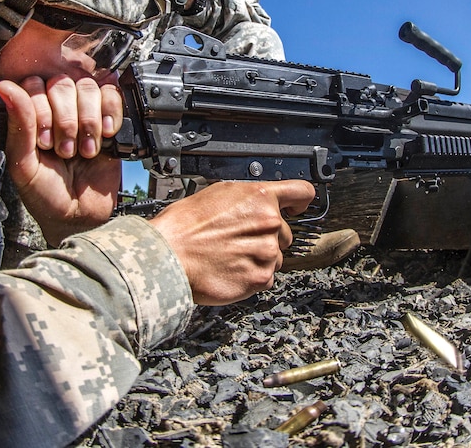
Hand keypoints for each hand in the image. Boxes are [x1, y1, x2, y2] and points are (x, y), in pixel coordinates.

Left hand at [0, 76, 122, 245]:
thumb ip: (19, 124)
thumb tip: (5, 87)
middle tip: (66, 150)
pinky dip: (111, 113)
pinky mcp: (110, 117)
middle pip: (64, 83)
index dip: (42, 110)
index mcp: (30, 114)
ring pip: (89, 87)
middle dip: (66, 120)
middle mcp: (57, 108)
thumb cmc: (45, 194)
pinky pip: (113, 95)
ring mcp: (84, 111)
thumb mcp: (24, 163)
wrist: (79, 217)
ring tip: (86, 150)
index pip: (35, 84)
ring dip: (88, 121)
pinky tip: (106, 134)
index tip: (44, 142)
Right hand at [150, 180, 314, 305]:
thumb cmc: (184, 225)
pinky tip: (230, 268)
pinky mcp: (261, 278)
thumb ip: (249, 198)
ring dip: (258, 257)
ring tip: (230, 255)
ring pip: (275, 256)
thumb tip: (260, 202)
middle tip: (238, 239)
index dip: (300, 201)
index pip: (301, 192)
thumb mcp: (218, 193)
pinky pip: (266, 277)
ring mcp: (267, 252)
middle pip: (284, 232)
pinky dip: (251, 275)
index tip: (297, 207)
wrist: (168, 256)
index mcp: (260, 198)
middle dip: (266, 236)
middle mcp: (269, 223)